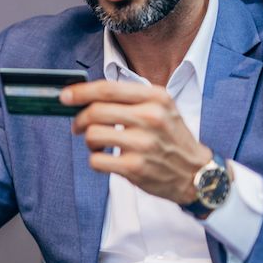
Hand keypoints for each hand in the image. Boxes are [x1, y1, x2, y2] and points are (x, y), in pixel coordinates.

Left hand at [60, 81, 211, 203]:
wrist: (196, 173)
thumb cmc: (172, 139)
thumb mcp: (161, 108)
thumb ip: (130, 99)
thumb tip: (87, 97)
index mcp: (156, 98)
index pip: (108, 89)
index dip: (81, 92)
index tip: (65, 96)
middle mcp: (150, 117)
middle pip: (95, 111)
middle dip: (79, 119)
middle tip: (78, 126)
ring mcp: (142, 143)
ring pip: (92, 135)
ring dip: (88, 141)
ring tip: (97, 145)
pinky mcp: (135, 167)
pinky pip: (96, 160)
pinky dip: (95, 160)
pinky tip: (105, 160)